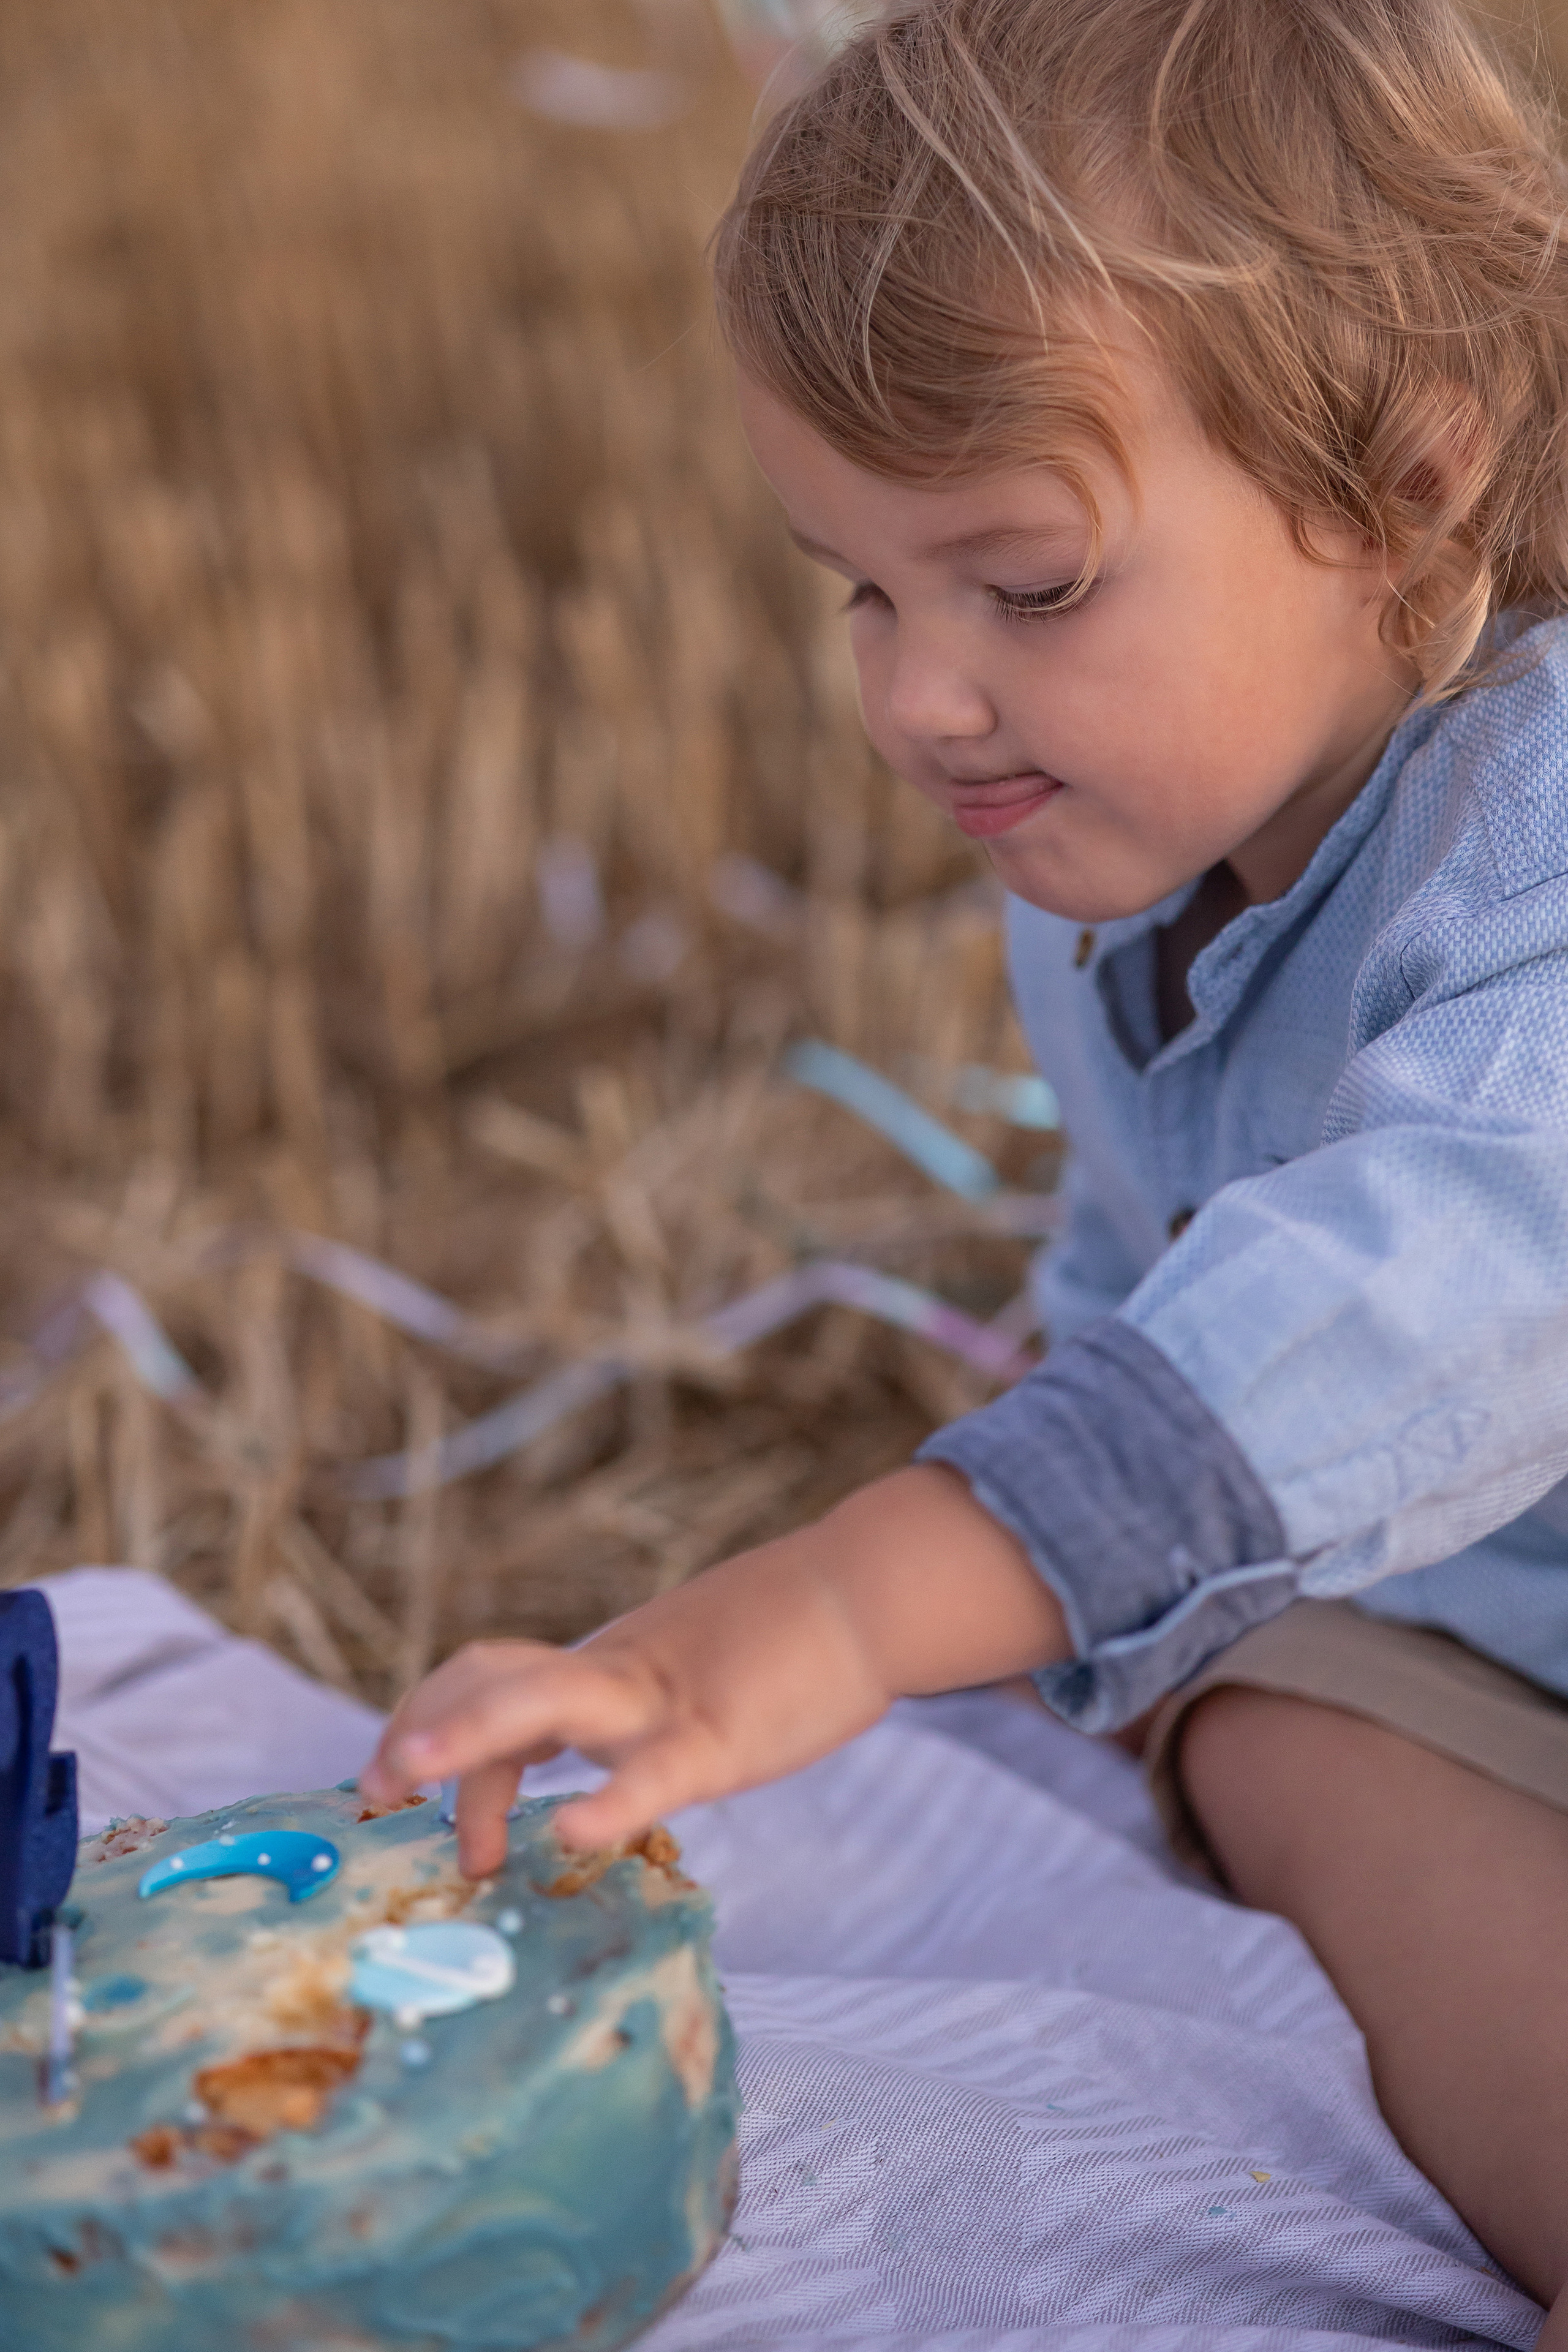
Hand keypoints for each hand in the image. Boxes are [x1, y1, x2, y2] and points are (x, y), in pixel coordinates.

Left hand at [360, 1464, 1068, 1875]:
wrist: (865, 1591)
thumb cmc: (783, 1642)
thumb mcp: (682, 1668)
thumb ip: (626, 1708)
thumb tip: (581, 1759)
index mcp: (606, 1666)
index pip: (492, 1677)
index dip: (433, 1722)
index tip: (399, 1785)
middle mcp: (617, 1674)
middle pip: (495, 1678)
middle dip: (422, 1729)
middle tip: (375, 1791)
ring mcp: (667, 1699)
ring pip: (550, 1700)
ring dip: (472, 1739)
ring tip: (417, 1779)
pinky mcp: (724, 1735)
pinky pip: (657, 1770)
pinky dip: (612, 1801)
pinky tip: (576, 1834)